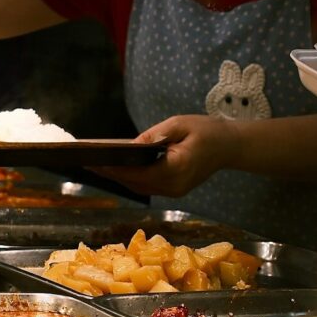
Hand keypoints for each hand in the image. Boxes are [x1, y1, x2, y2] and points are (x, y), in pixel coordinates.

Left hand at [93, 115, 240, 196]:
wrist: (231, 146)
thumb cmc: (207, 131)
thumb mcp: (179, 124)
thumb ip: (154, 135)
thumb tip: (130, 145)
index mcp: (177, 169)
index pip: (137, 173)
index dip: (114, 168)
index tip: (93, 162)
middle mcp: (174, 186)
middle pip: (134, 183)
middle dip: (110, 173)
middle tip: (86, 163)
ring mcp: (174, 191)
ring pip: (138, 187)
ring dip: (118, 177)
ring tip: (95, 165)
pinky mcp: (173, 190)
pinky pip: (146, 186)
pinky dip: (130, 178)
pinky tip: (115, 168)